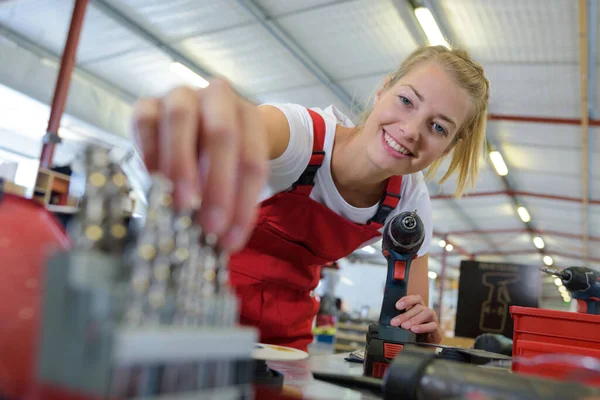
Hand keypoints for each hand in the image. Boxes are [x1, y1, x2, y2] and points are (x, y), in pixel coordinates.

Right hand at [132, 79, 268, 251]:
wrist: (196, 126)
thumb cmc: (219, 158)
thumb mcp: (233, 176)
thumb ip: (230, 200)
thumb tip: (221, 241)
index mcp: (249, 117)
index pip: (252, 161)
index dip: (243, 203)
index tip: (229, 239)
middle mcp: (218, 99)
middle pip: (222, 134)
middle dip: (217, 183)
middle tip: (208, 224)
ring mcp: (181, 96)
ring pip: (181, 118)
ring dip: (181, 164)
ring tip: (180, 204)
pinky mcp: (148, 104)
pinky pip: (145, 121)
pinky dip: (149, 152)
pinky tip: (154, 182)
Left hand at [390, 294, 441, 343]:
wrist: (425, 348)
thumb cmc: (415, 335)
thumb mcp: (406, 326)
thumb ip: (400, 321)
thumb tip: (391, 321)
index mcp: (419, 308)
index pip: (416, 299)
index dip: (407, 300)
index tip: (397, 306)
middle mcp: (427, 311)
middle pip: (418, 307)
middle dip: (405, 315)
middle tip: (395, 322)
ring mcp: (433, 320)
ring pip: (427, 313)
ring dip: (414, 319)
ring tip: (405, 326)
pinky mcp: (437, 331)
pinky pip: (432, 326)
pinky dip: (422, 327)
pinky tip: (414, 330)